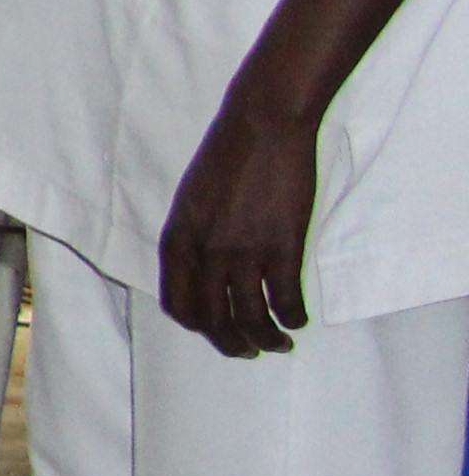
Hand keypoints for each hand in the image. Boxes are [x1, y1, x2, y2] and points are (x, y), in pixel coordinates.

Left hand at [157, 89, 319, 357]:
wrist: (262, 125)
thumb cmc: (227, 157)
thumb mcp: (190, 200)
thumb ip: (193, 238)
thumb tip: (203, 272)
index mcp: (177, 240)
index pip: (177, 305)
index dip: (197, 326)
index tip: (215, 331)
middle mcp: (204, 253)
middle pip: (212, 321)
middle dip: (231, 344)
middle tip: (248, 350)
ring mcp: (243, 253)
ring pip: (250, 320)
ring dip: (266, 340)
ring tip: (279, 343)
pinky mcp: (282, 248)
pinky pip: (286, 302)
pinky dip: (294, 318)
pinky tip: (299, 319)